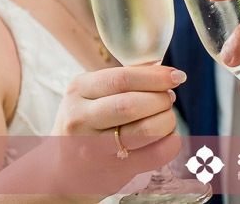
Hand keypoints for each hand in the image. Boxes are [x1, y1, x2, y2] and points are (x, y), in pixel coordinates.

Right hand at [52, 65, 184, 170]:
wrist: (63, 169)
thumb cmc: (86, 123)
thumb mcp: (91, 94)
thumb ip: (124, 79)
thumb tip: (162, 68)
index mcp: (78, 90)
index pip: (122, 79)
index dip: (155, 77)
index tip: (177, 76)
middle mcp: (81, 119)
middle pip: (133, 105)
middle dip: (161, 99)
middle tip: (169, 98)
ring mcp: (95, 148)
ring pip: (145, 130)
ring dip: (167, 120)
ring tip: (167, 117)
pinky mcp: (113, 171)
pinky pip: (154, 156)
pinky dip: (170, 144)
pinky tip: (170, 137)